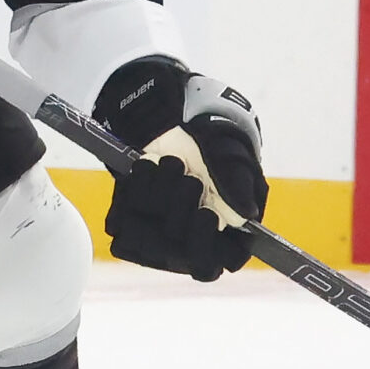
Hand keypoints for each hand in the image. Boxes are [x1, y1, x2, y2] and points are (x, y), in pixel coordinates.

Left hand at [95, 56, 266, 281]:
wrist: (162, 108)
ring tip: (162, 163)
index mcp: (228, 223)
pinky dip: (131, 194)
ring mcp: (160, 229)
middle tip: (183, 171)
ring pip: (151, 242)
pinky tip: (144, 168)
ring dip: (156, 196)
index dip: (210, 245)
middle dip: (180, 206)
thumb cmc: (206, 128)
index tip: (205, 213)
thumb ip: (236, 180)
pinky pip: (121, 227)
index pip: (222, 261)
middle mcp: (194, 234)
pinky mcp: (130, 220)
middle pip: (182, 251)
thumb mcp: (225, 145)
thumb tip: (248, 215)